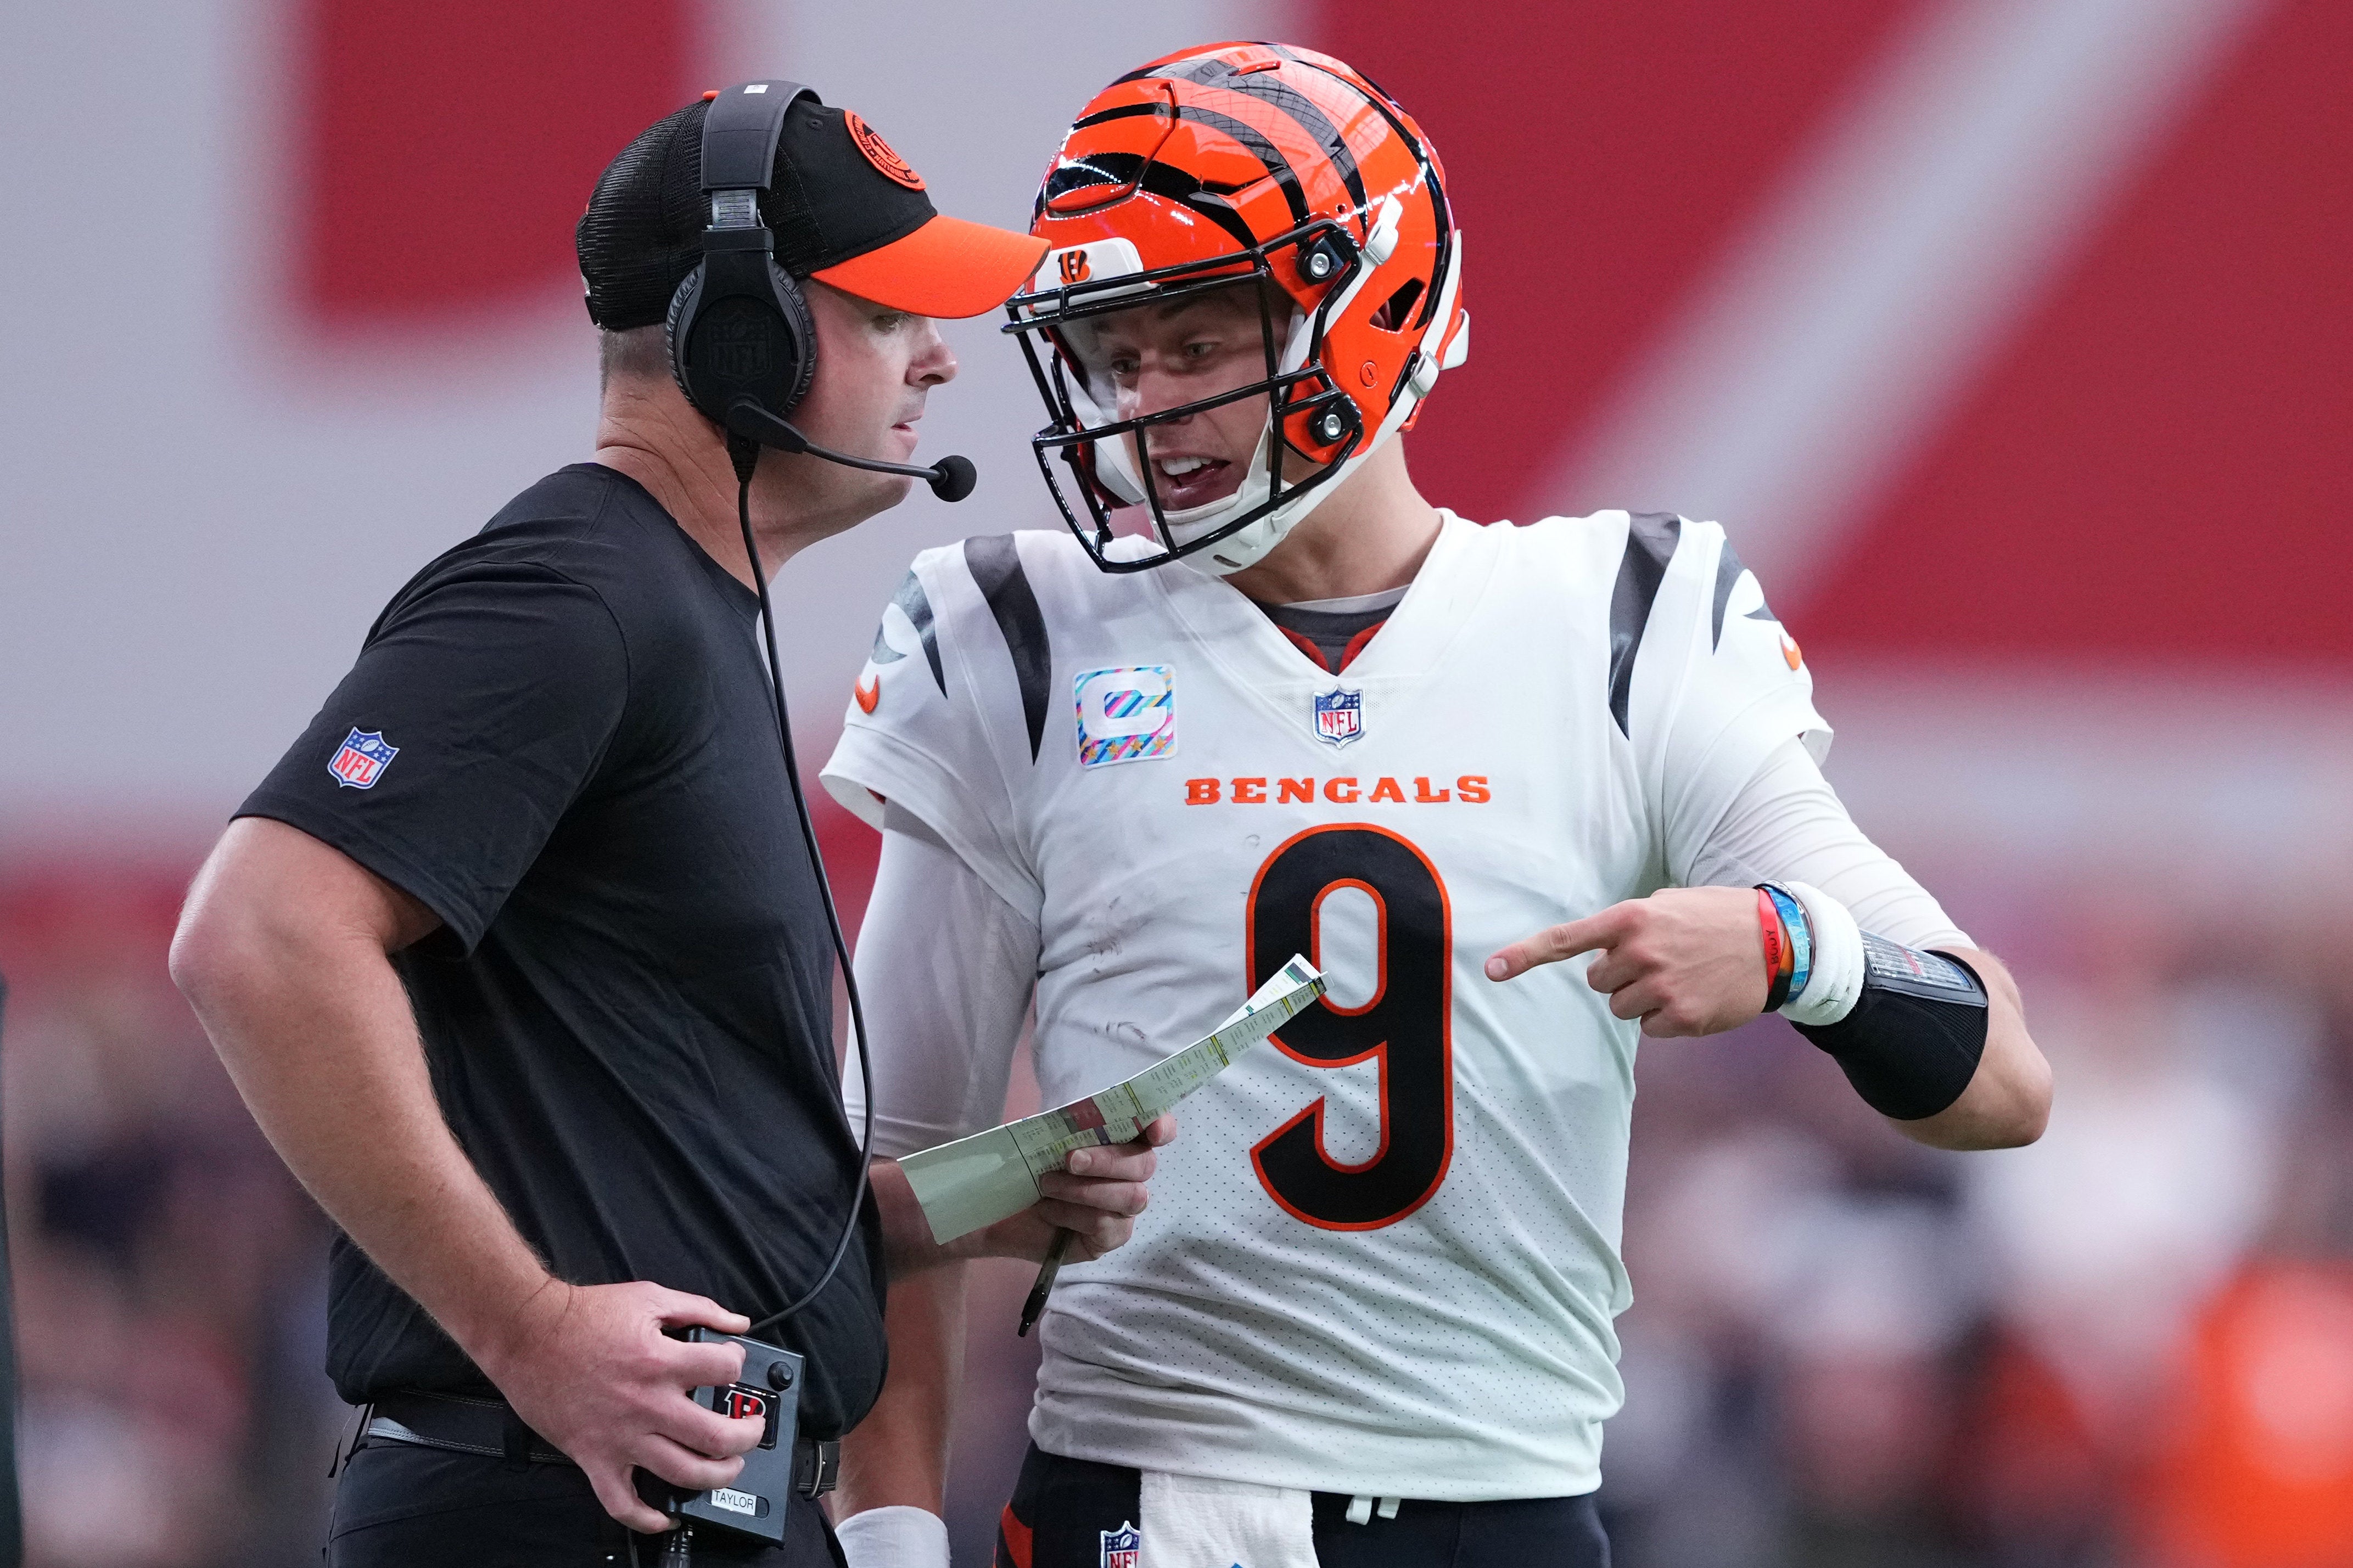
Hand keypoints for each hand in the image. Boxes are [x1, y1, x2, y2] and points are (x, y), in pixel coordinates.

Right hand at [472, 1279, 767, 1533]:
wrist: (526, 1334)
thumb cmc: (583, 1315)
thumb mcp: (649, 1297)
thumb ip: (699, 1309)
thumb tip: (737, 1323)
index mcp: (661, 1362)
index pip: (725, 1372)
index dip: (737, 1365)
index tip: (732, 1364)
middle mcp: (646, 1405)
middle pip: (716, 1436)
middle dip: (747, 1436)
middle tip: (751, 1430)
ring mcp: (621, 1437)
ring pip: (682, 1474)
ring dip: (716, 1476)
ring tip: (728, 1467)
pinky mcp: (594, 1457)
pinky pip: (622, 1503)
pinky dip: (647, 1518)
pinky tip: (665, 1516)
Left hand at [974, 1114, 1174, 1262]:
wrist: (1001, 1210)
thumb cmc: (1029, 1168)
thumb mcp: (1044, 1139)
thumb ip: (1069, 1125)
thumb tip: (1077, 1116)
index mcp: (1121, 1141)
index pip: (1158, 1131)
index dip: (1163, 1128)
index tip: (1154, 1131)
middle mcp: (1130, 1174)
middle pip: (1145, 1164)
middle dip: (1107, 1160)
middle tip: (1070, 1160)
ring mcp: (1124, 1208)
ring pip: (1130, 1196)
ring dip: (1085, 1189)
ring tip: (1047, 1185)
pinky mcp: (1111, 1236)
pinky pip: (1105, 1223)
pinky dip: (1073, 1213)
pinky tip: (1048, 1210)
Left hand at [1484, 886, 1768, 1036]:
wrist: (1777, 942)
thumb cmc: (1716, 918)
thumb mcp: (1668, 904)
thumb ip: (1627, 926)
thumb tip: (1597, 959)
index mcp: (1631, 918)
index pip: (1566, 940)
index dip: (1525, 955)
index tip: (1491, 970)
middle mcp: (1641, 952)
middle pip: (1598, 982)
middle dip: (1621, 975)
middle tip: (1660, 961)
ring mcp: (1661, 987)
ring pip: (1621, 1008)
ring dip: (1644, 998)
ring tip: (1682, 976)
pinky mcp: (1681, 1018)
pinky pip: (1649, 1028)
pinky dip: (1667, 1018)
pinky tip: (1695, 996)